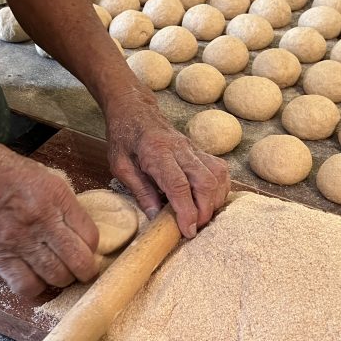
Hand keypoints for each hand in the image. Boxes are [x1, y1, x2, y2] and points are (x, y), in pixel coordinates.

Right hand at [0, 140, 98, 295]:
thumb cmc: (1, 169)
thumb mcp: (43, 175)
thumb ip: (62, 202)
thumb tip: (76, 227)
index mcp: (57, 197)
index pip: (91, 236)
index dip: (93, 247)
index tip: (87, 248)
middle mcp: (42, 221)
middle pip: (79, 262)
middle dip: (85, 271)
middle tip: (81, 270)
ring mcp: (20, 241)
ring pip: (56, 277)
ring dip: (62, 281)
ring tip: (59, 275)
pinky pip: (25, 286)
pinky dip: (36, 290)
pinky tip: (36, 282)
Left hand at [105, 88, 230, 237]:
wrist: (134, 109)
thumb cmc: (124, 137)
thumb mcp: (120, 166)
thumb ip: (140, 191)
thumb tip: (156, 217)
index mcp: (157, 153)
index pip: (179, 185)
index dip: (186, 211)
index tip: (188, 231)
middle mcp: (180, 150)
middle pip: (205, 182)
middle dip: (204, 210)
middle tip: (194, 228)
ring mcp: (193, 148)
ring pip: (217, 176)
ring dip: (215, 201)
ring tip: (201, 216)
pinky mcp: (199, 150)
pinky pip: (219, 170)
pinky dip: (220, 188)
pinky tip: (210, 200)